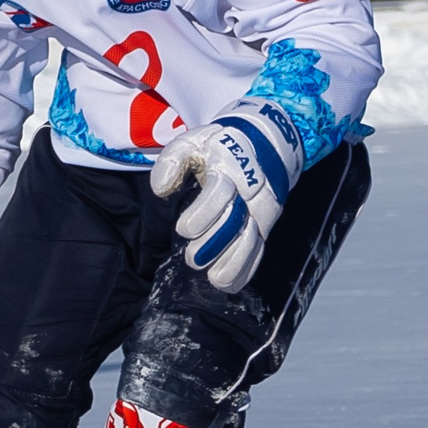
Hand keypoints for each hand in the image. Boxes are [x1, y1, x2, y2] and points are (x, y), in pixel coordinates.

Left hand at [149, 98, 305, 291]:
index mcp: (230, 167)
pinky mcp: (267, 223)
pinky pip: (261, 248)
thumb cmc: (217, 147)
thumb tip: (160, 188)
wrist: (264, 142)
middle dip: (215, 243)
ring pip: (253, 239)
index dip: (203, 214)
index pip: (220, 193)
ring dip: (234, 262)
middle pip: (237, 221)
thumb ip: (172, 162)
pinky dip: (247, 267)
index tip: (184, 230)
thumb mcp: (192, 143)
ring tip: (215, 279)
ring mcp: (262, 209)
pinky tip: (231, 284)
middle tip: (193, 259)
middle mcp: (251, 190)